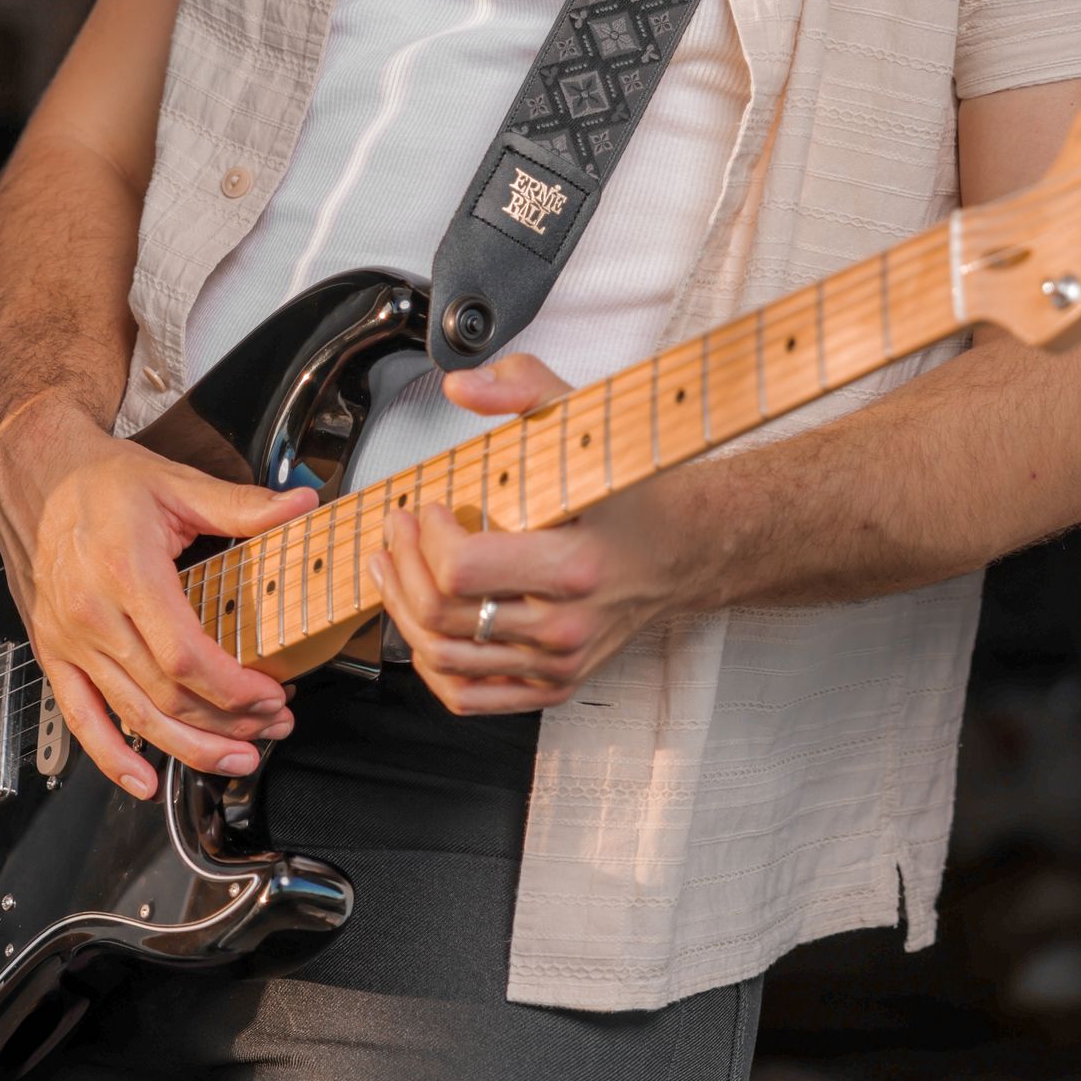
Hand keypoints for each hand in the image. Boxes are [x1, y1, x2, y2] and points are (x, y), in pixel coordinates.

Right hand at [0, 395, 317, 796]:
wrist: (35, 476)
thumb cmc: (101, 481)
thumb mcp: (176, 482)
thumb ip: (242, 504)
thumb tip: (302, 505)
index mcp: (126, 573)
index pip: (184, 655)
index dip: (231, 688)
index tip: (270, 694)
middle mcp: (92, 615)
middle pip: (165, 695)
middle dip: (226, 722)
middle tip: (271, 725)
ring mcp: (69, 641)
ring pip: (132, 716)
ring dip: (188, 747)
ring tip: (236, 759)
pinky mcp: (54, 654)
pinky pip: (80, 719)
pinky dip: (110, 758)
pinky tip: (143, 780)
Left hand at [370, 354, 701, 713]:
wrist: (686, 549)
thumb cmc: (636, 493)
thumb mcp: (588, 423)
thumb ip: (523, 388)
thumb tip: (461, 386)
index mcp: (575, 565)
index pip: (463, 570)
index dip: (428, 538)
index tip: (430, 508)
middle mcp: (567, 625)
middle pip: (442, 617)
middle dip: (403, 566)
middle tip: (400, 530)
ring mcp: (559, 662)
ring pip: (444, 659)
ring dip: (402, 611)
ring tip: (393, 570)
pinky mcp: (554, 682)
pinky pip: (470, 694)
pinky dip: (432, 664)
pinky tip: (420, 625)